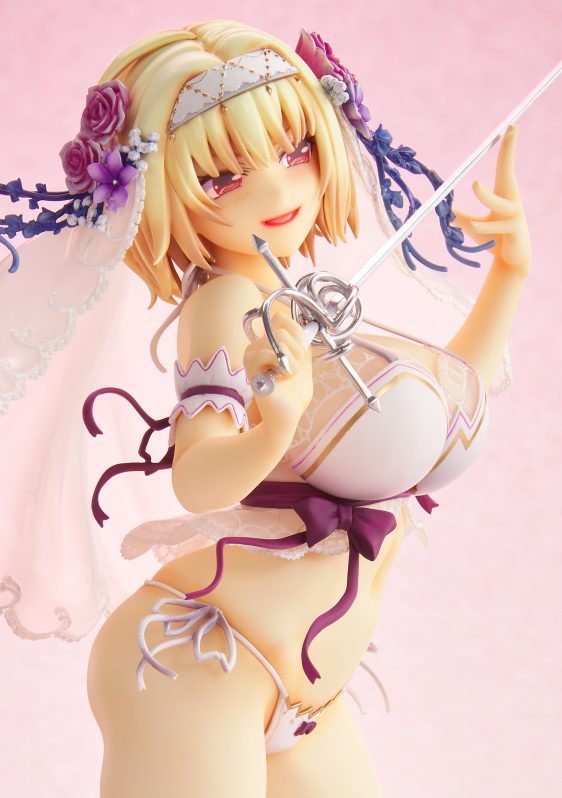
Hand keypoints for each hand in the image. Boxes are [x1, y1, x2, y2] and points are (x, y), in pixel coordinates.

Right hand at [243, 313, 312, 432]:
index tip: (300, 354)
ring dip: (294, 359)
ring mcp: (251, 356)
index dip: (297, 334)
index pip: (281, 320)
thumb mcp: (304, 365)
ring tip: (289, 375)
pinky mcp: (251, 368)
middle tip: (294, 369)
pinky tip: (282, 377)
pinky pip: (270, 353)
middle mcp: (256, 347)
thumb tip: (307, 328)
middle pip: (283, 329)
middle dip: (298, 350)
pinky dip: (285, 365)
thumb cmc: (293, 396)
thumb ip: (302, 346)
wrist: (286, 417)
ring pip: (280, 339)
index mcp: (267, 345)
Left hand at [453, 125, 530, 276]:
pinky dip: (483, 226)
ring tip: (474, 184)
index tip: (510, 127)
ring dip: (485, 194)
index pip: (505, 167)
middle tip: (510, 130)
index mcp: (504, 194)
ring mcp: (515, 215)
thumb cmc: (494, 239)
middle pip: (509, 171)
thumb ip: (460, 215)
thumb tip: (441, 208)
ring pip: (498, 201)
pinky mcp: (514, 230)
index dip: (507, 148)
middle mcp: (512, 200)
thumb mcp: (474, 225)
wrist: (510, 262)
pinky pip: (495, 225)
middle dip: (509, 151)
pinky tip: (475, 225)